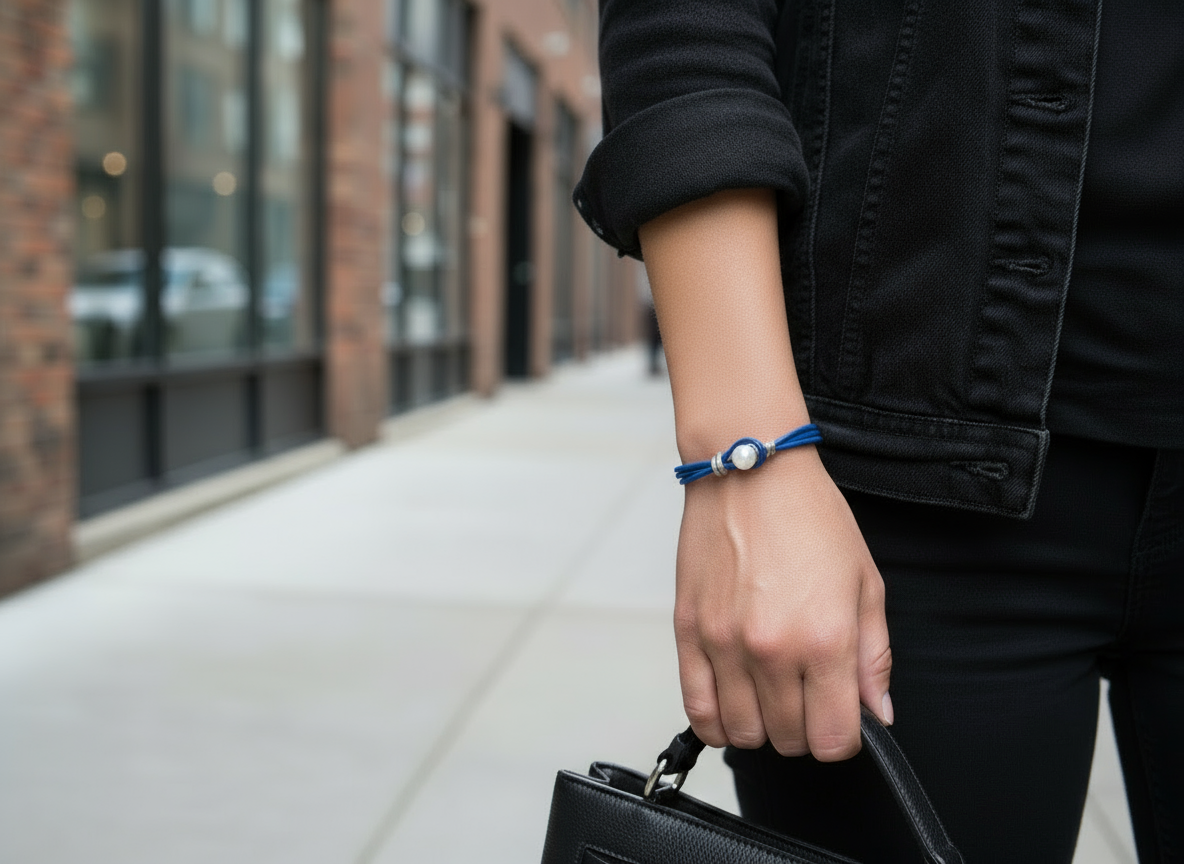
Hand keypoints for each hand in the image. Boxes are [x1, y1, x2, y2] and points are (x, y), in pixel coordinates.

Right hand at [673, 445, 891, 760]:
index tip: (840, 717)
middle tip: (807, 694)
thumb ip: (874, 657)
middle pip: (789, 740)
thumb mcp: (865, 583)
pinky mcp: (689, 632)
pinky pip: (697, 709)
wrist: (751, 471)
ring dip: (761, 727)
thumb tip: (878, 712)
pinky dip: (716, 721)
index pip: (832, 739)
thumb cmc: (810, 517)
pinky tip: (732, 703)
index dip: (842, 737)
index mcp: (825, 639)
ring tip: (769, 695)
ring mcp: (725, 644)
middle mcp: (773, 649)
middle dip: (805, 728)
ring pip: (742, 733)